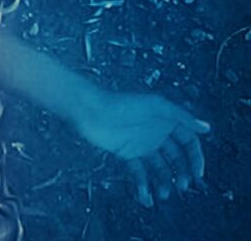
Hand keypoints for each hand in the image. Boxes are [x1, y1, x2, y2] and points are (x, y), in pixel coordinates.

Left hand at [76, 89, 209, 206]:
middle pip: (176, 157)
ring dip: (164, 182)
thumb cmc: (123, 103)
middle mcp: (156, 132)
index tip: (197, 174)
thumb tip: (206, 127)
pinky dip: (143, 185)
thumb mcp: (156, 106)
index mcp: (166, 120)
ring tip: (163, 194)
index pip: (188, 141)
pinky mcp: (127, 153)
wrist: (92, 111)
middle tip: (182, 186)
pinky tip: (145, 195)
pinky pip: (139, 172)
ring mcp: (142, 144)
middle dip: (181, 173)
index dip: (195, 158)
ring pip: (159, 168)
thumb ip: (181, 116)